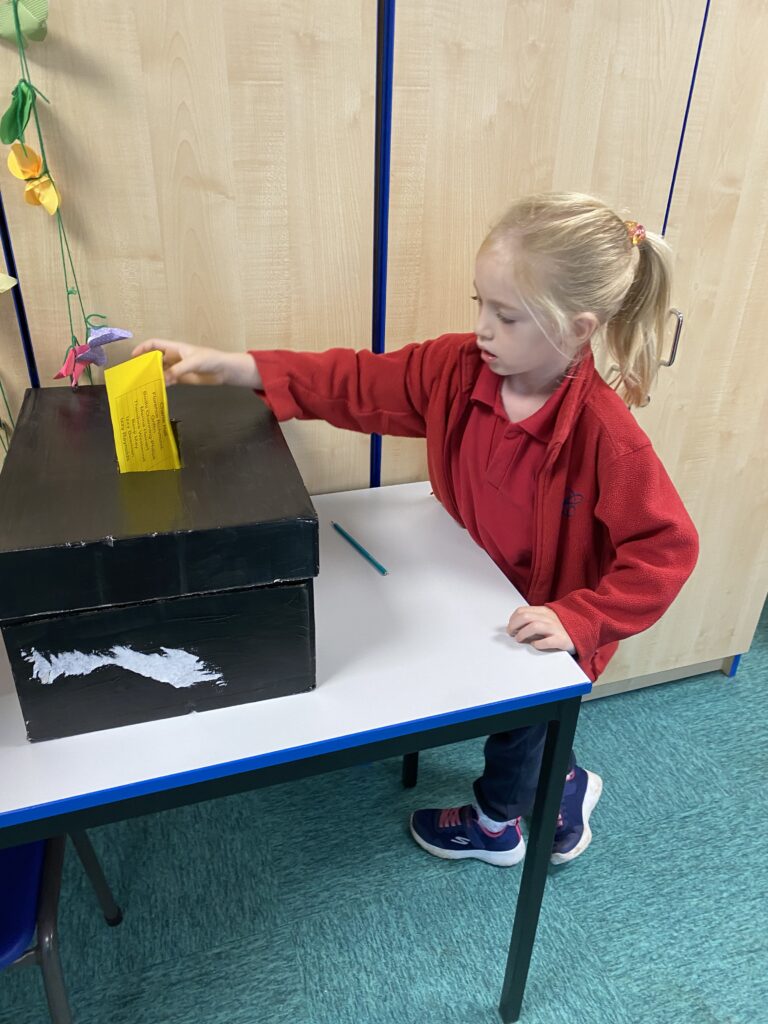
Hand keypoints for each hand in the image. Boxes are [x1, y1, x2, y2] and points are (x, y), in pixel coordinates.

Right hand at [131, 339, 261, 388]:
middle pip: (154, 359)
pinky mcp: (182, 378)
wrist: (224, 370)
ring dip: (153, 375)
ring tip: (142, 383)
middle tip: (135, 374)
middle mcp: (174, 357)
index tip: (133, 356)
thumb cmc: (210, 360)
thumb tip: (164, 379)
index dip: (143, 348)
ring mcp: (177, 368)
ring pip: (160, 370)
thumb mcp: (193, 362)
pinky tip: (156, 389)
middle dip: (145, 364)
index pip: (155, 344)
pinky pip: (168, 380)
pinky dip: (161, 384)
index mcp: (175, 348)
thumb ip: (178, 370)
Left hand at [507, 605, 575, 654]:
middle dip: (514, 626)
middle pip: (525, 617)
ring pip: (534, 626)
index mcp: (544, 611)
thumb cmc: (563, 627)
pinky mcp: (562, 640)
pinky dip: (537, 644)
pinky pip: (546, 641)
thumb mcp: (549, 618)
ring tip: (520, 639)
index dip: (513, 619)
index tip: (511, 627)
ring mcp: (556, 628)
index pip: (522, 611)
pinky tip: (535, 645)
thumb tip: (516, 625)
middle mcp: (549, 618)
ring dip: (523, 634)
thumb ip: (535, 618)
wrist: (585, 631)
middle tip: (512, 634)